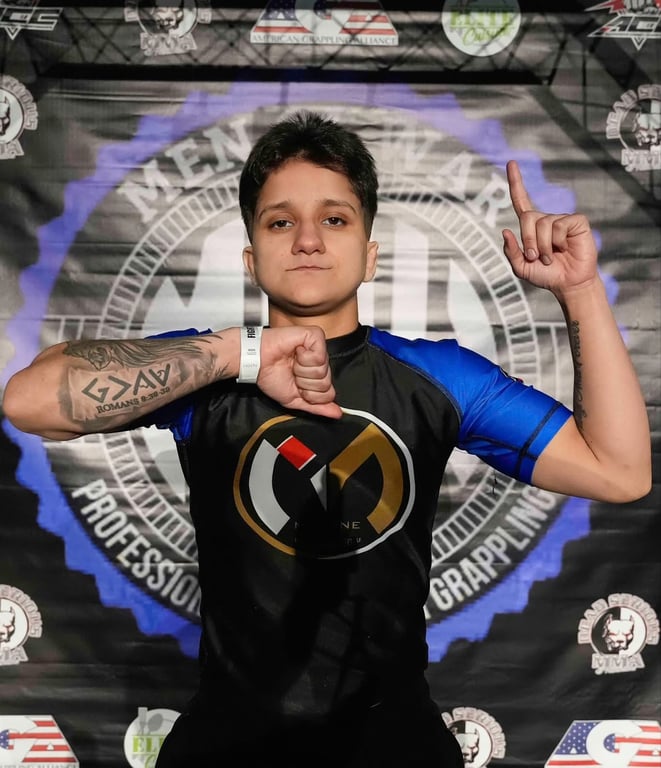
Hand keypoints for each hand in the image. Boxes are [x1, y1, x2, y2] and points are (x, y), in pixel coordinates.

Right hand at [257, 326, 341, 418]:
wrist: (256, 362)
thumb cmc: (271, 376)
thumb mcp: (295, 400)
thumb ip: (317, 407)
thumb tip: (337, 414)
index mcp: (317, 374)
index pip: (328, 393)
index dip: (309, 394)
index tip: (296, 385)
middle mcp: (320, 361)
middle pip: (326, 383)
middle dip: (305, 383)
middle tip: (293, 373)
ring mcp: (319, 348)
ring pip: (323, 371)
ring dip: (302, 371)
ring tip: (292, 362)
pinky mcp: (315, 336)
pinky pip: (319, 356)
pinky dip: (304, 359)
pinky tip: (295, 352)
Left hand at [502, 160, 599, 295]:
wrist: (568, 284)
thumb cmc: (546, 275)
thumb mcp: (521, 267)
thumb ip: (511, 252)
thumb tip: (504, 231)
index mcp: (531, 227)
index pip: (521, 201)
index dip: (516, 183)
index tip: (510, 163)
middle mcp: (546, 219)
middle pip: (527, 217)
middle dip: (529, 240)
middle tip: (536, 257)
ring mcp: (562, 219)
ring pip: (543, 224)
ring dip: (544, 247)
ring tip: (552, 258)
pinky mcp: (576, 222)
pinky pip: (560, 226)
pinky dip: (558, 242)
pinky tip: (566, 249)